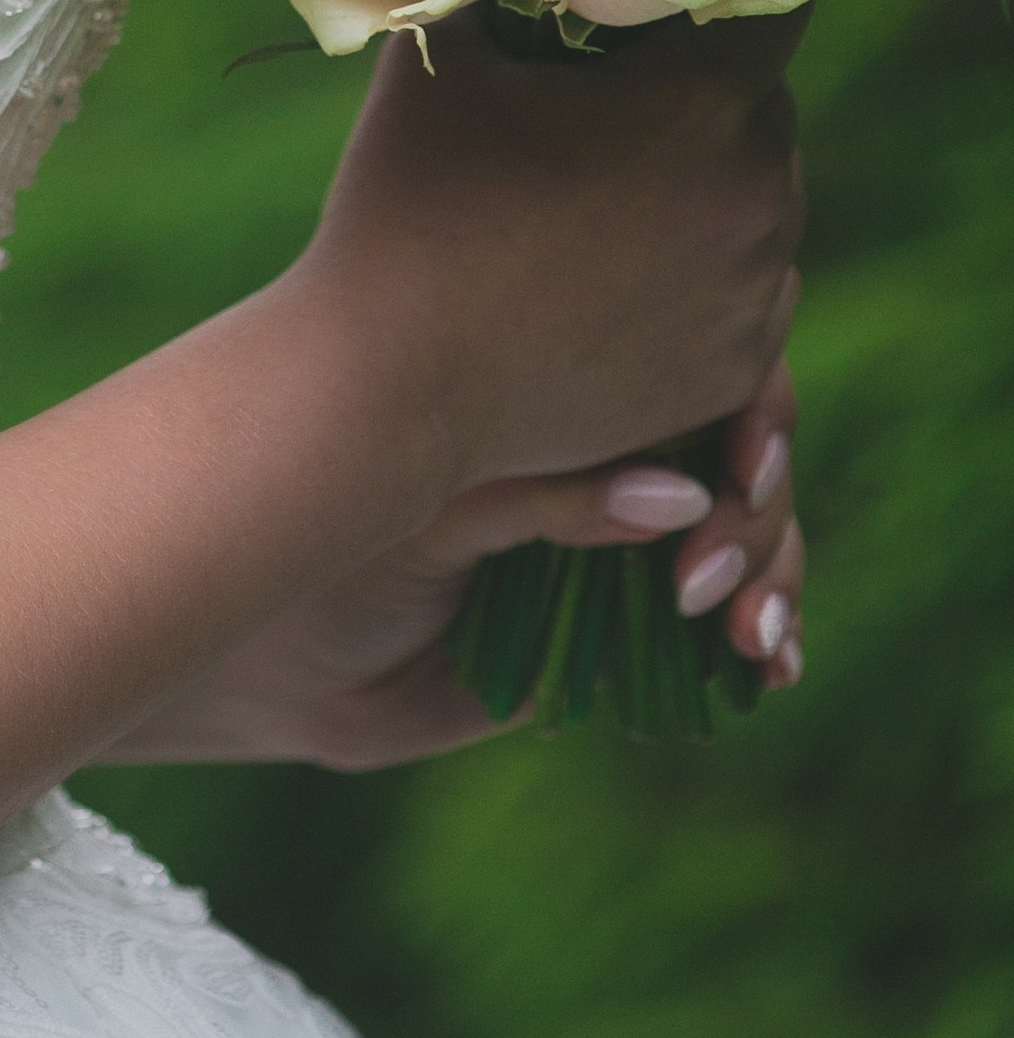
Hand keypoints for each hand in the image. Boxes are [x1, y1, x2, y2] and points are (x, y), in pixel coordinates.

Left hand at [106, 358, 809, 768]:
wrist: (268, 646)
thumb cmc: (328, 535)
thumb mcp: (436, 503)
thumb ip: (548, 497)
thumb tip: (685, 495)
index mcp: (562, 385)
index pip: (694, 366)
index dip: (747, 407)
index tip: (745, 463)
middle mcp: (604, 448)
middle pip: (739, 454)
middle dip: (758, 515)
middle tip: (709, 583)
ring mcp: (620, 537)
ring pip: (744, 537)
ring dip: (769, 582)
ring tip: (748, 640)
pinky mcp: (621, 626)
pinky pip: (716, 627)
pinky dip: (758, 645)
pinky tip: (768, 672)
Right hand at [301, 5, 807, 500]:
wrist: (388, 381)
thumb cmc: (409, 197)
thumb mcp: (446, 50)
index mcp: (701, 106)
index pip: (771, 5)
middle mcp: (755, 197)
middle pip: (764, 105)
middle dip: (705, 87)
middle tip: (614, 90)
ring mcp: (753, 294)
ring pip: (763, 198)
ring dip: (709, 178)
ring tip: (606, 184)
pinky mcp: (737, 369)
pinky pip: (750, 287)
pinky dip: (705, 267)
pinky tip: (617, 264)